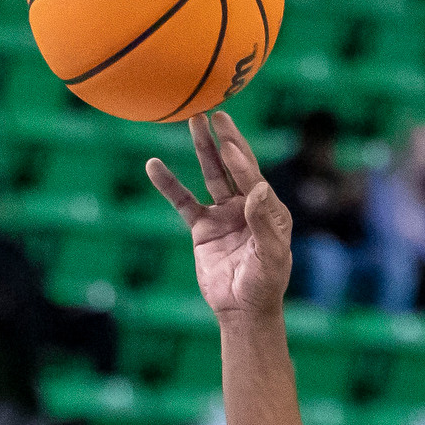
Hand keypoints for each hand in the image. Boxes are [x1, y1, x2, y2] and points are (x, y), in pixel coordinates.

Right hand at [146, 112, 291, 317]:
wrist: (241, 311)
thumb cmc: (264, 286)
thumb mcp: (270, 257)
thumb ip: (264, 223)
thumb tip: (258, 188)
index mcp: (271, 210)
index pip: (253, 179)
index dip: (241, 162)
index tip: (228, 143)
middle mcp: (248, 206)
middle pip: (235, 166)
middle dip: (226, 139)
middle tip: (216, 113)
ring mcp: (225, 213)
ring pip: (211, 174)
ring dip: (203, 148)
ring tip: (194, 119)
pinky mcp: (203, 227)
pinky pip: (183, 201)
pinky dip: (169, 184)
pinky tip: (153, 165)